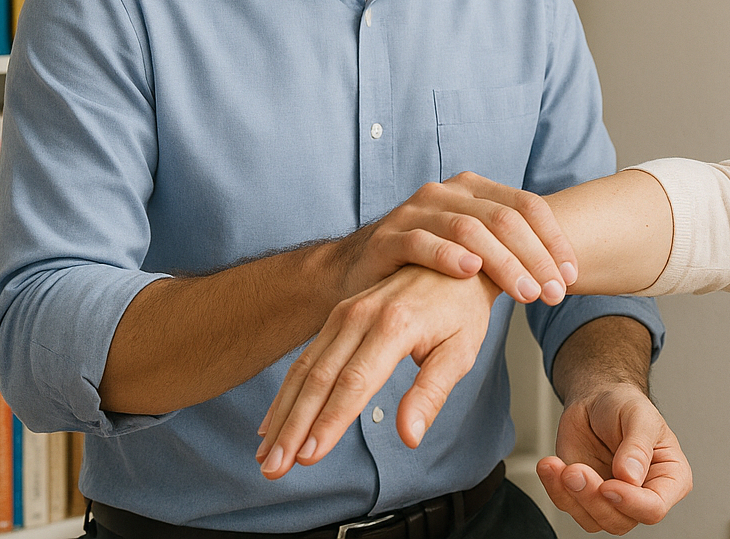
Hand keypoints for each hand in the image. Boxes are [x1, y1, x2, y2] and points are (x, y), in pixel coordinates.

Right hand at [255, 265, 499, 479]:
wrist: (457, 258)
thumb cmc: (462, 310)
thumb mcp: (461, 351)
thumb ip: (432, 393)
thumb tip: (410, 437)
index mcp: (394, 324)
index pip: (354, 383)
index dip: (329, 422)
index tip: (308, 457)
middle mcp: (362, 315)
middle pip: (320, 379)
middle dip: (294, 428)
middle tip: (274, 469)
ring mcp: (345, 313)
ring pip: (305, 370)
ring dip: (283, 415)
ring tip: (267, 457)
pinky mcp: (338, 316)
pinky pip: (306, 357)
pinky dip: (287, 393)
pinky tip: (273, 423)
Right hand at [333, 172, 576, 306]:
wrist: (359, 273)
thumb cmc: (426, 267)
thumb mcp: (473, 252)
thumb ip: (510, 251)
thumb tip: (565, 273)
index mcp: (473, 189)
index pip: (526, 206)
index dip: (553, 239)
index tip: (571, 275)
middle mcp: (446, 193)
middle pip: (503, 218)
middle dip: (535, 257)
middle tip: (554, 292)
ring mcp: (415, 212)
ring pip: (469, 229)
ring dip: (503, 262)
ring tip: (526, 292)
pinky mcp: (388, 237)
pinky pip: (422, 242)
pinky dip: (449, 256)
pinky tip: (470, 273)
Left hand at [537, 383, 691, 533]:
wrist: (595, 399)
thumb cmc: (624, 405)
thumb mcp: (638, 416)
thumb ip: (638, 446)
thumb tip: (630, 476)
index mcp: (669, 477)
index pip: (655, 507)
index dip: (631, 502)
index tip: (609, 486)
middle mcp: (643, 493)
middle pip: (621, 520)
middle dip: (594, 498)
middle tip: (577, 470)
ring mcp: (613, 498)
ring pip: (594, 520)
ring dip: (573, 496)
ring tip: (563, 467)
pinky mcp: (585, 496)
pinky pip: (569, 507)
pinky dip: (556, 490)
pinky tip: (551, 467)